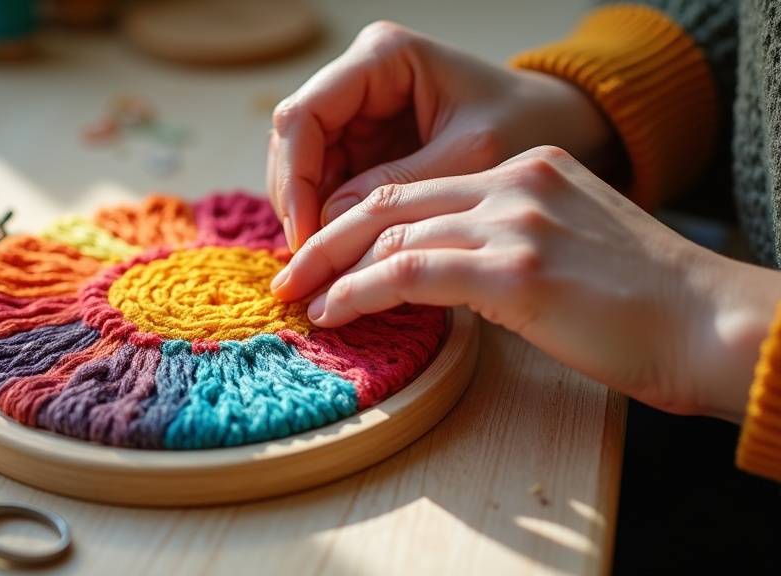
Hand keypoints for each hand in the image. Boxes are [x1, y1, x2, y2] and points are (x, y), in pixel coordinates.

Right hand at [266, 20, 615, 251]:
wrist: (560, 125)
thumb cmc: (526, 125)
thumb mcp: (468, 157)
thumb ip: (399, 185)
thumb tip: (326, 227)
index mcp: (381, 57)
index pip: (304, 116)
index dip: (296, 179)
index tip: (306, 239)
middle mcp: (360, 78)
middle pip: (295, 143)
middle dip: (297, 204)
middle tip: (306, 266)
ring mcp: (360, 111)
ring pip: (307, 167)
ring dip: (310, 217)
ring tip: (322, 270)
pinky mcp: (368, 144)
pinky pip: (331, 183)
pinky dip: (331, 220)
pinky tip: (341, 257)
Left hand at [271, 146, 780, 421]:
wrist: (711, 324)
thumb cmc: (643, 306)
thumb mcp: (567, 254)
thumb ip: (503, 251)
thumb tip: (440, 282)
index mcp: (527, 173)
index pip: (418, 190)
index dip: (361, 221)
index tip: (326, 253)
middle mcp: (515, 184)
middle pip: (391, 200)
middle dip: (329, 237)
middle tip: (289, 271)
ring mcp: (515, 221)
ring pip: (392, 233)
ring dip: (334, 268)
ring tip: (300, 297)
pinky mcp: (515, 268)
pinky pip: (409, 270)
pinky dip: (360, 289)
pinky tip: (332, 310)